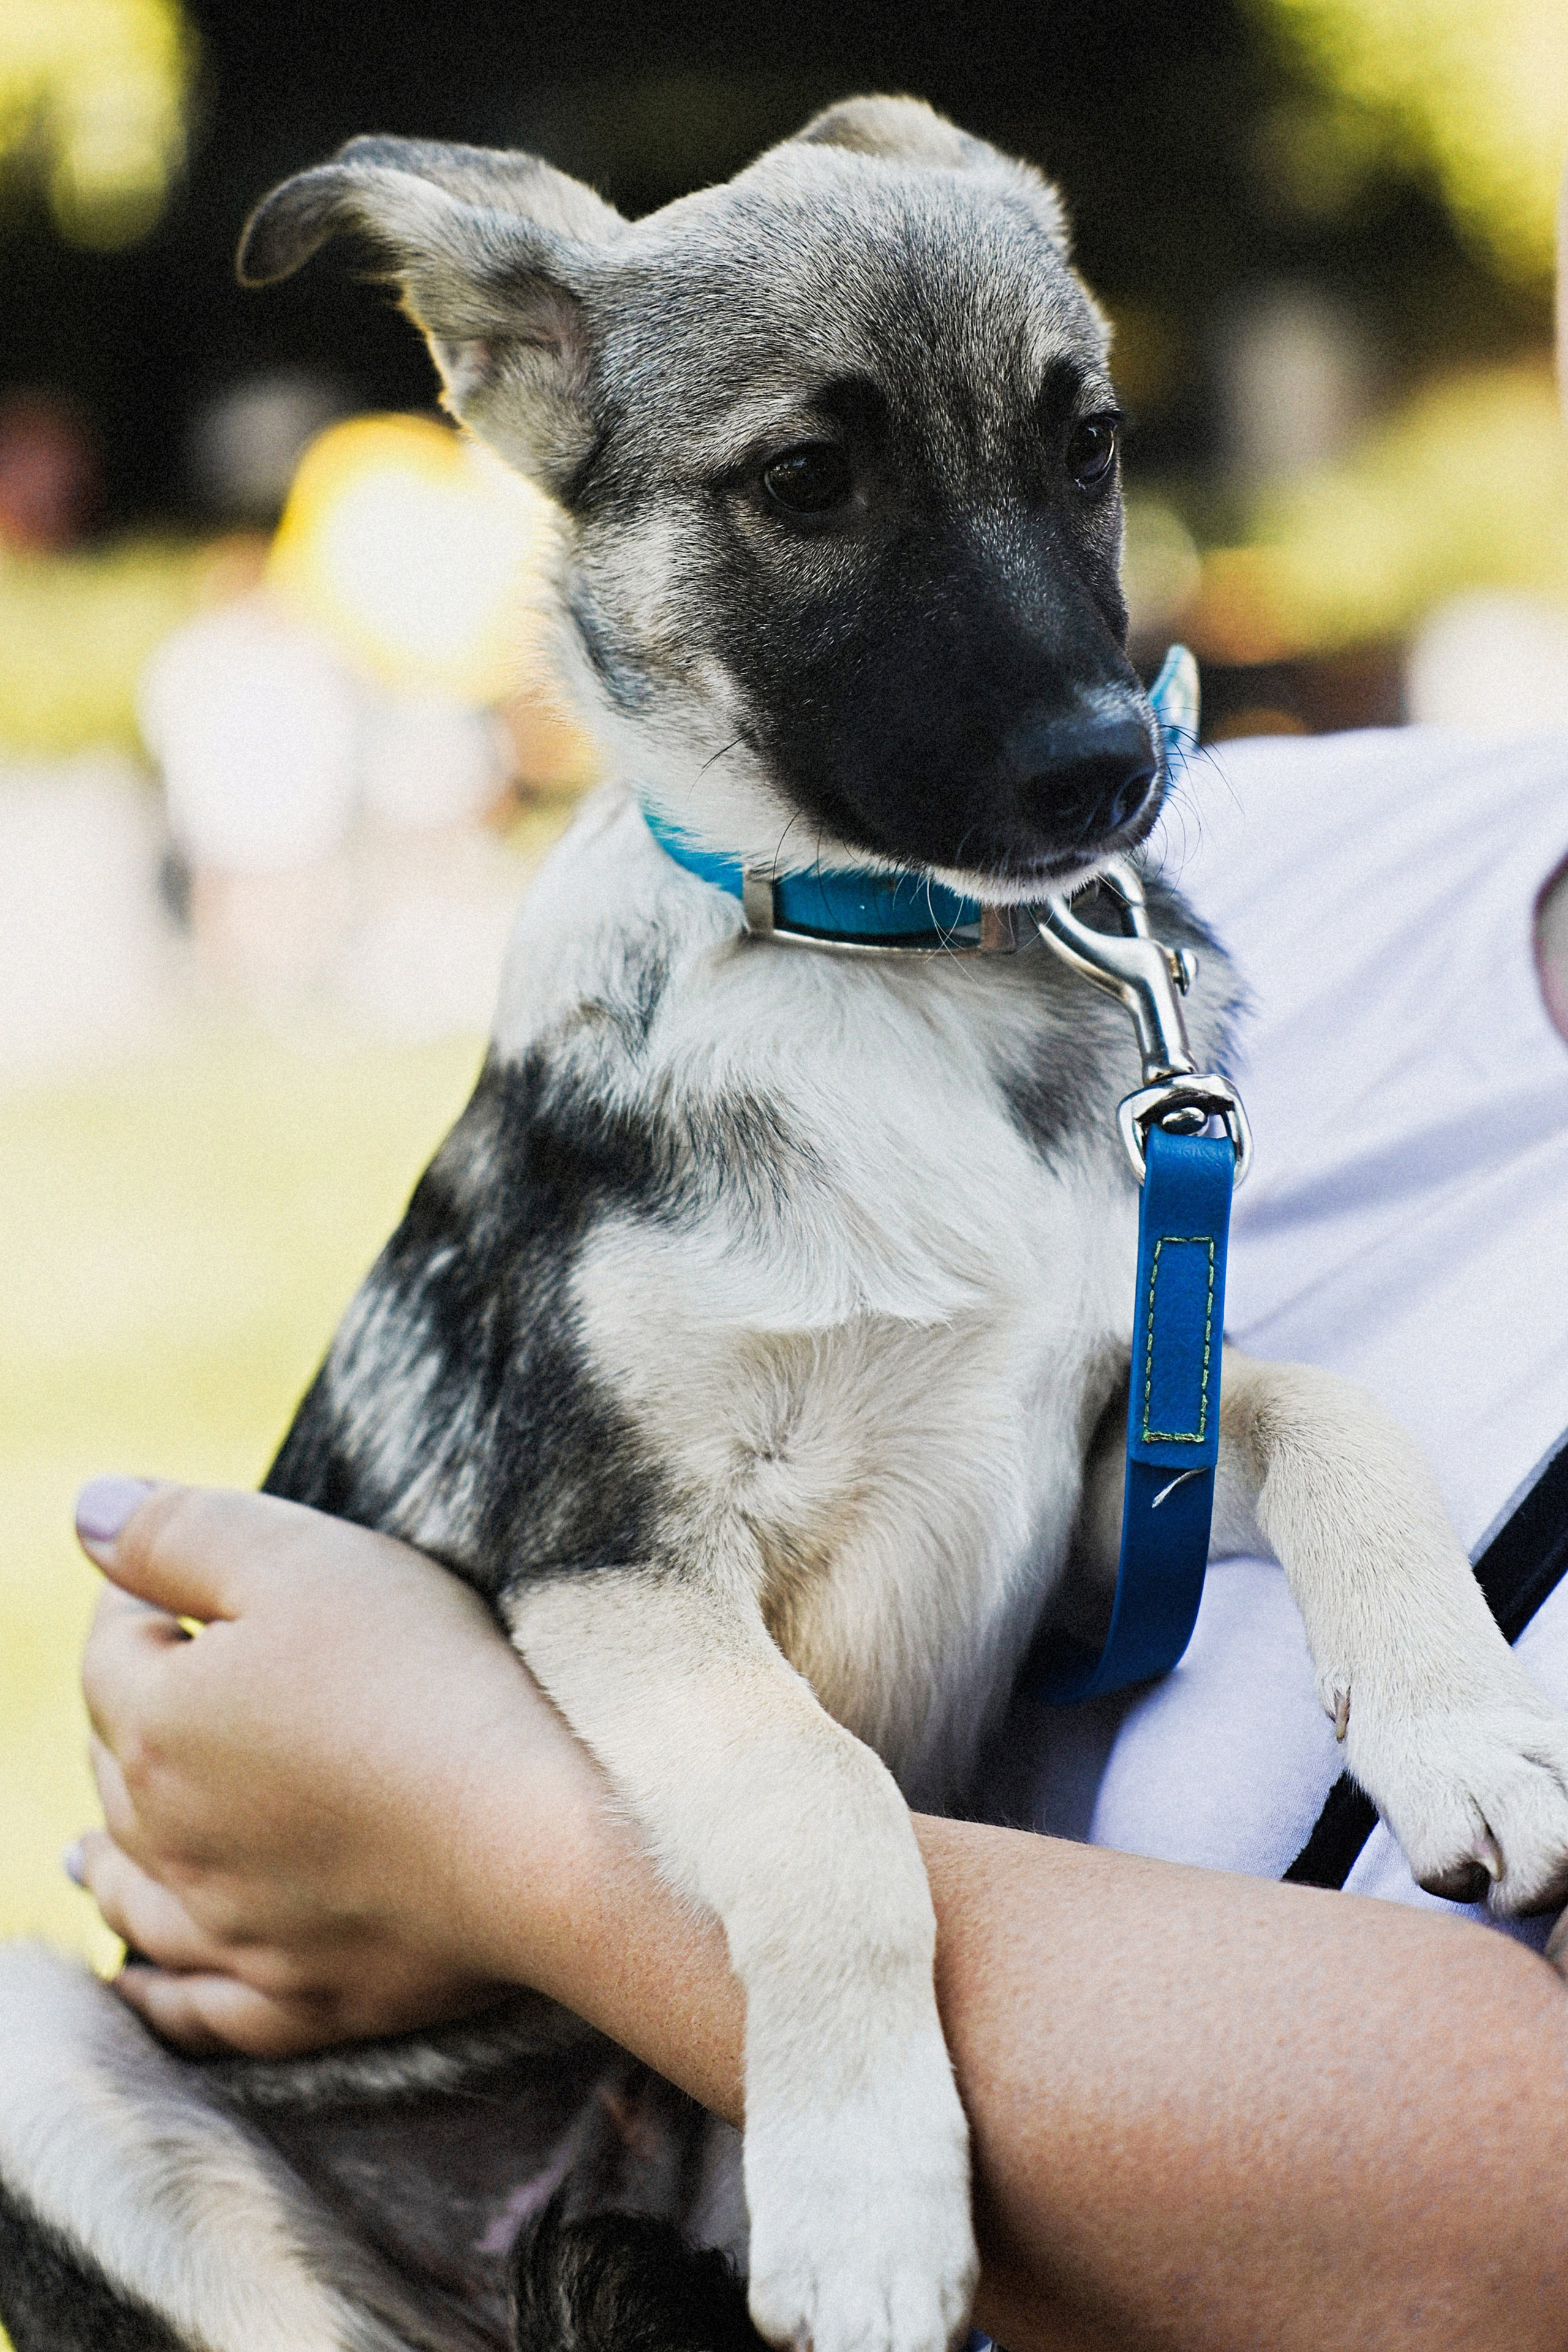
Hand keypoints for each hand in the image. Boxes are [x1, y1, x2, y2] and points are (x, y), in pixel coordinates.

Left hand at [73, 1479, 609, 2058]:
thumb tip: (85, 1511)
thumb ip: (180, 1530)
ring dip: (109, 1859)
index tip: (193, 1569)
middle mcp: (170, 1839)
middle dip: (134, 1713)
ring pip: (136, 1890)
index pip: (112, 1644)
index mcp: (158, 1724)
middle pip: (117, 1767)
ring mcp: (234, 1931)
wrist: (543, 1848)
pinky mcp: (303, 1998)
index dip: (145, 1592)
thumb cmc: (427, 1683)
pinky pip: (199, 2008)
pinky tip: (137, 1986)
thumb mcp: (307, 1559)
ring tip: (84, 1853)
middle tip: (180, 1676)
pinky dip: (157, 1995)